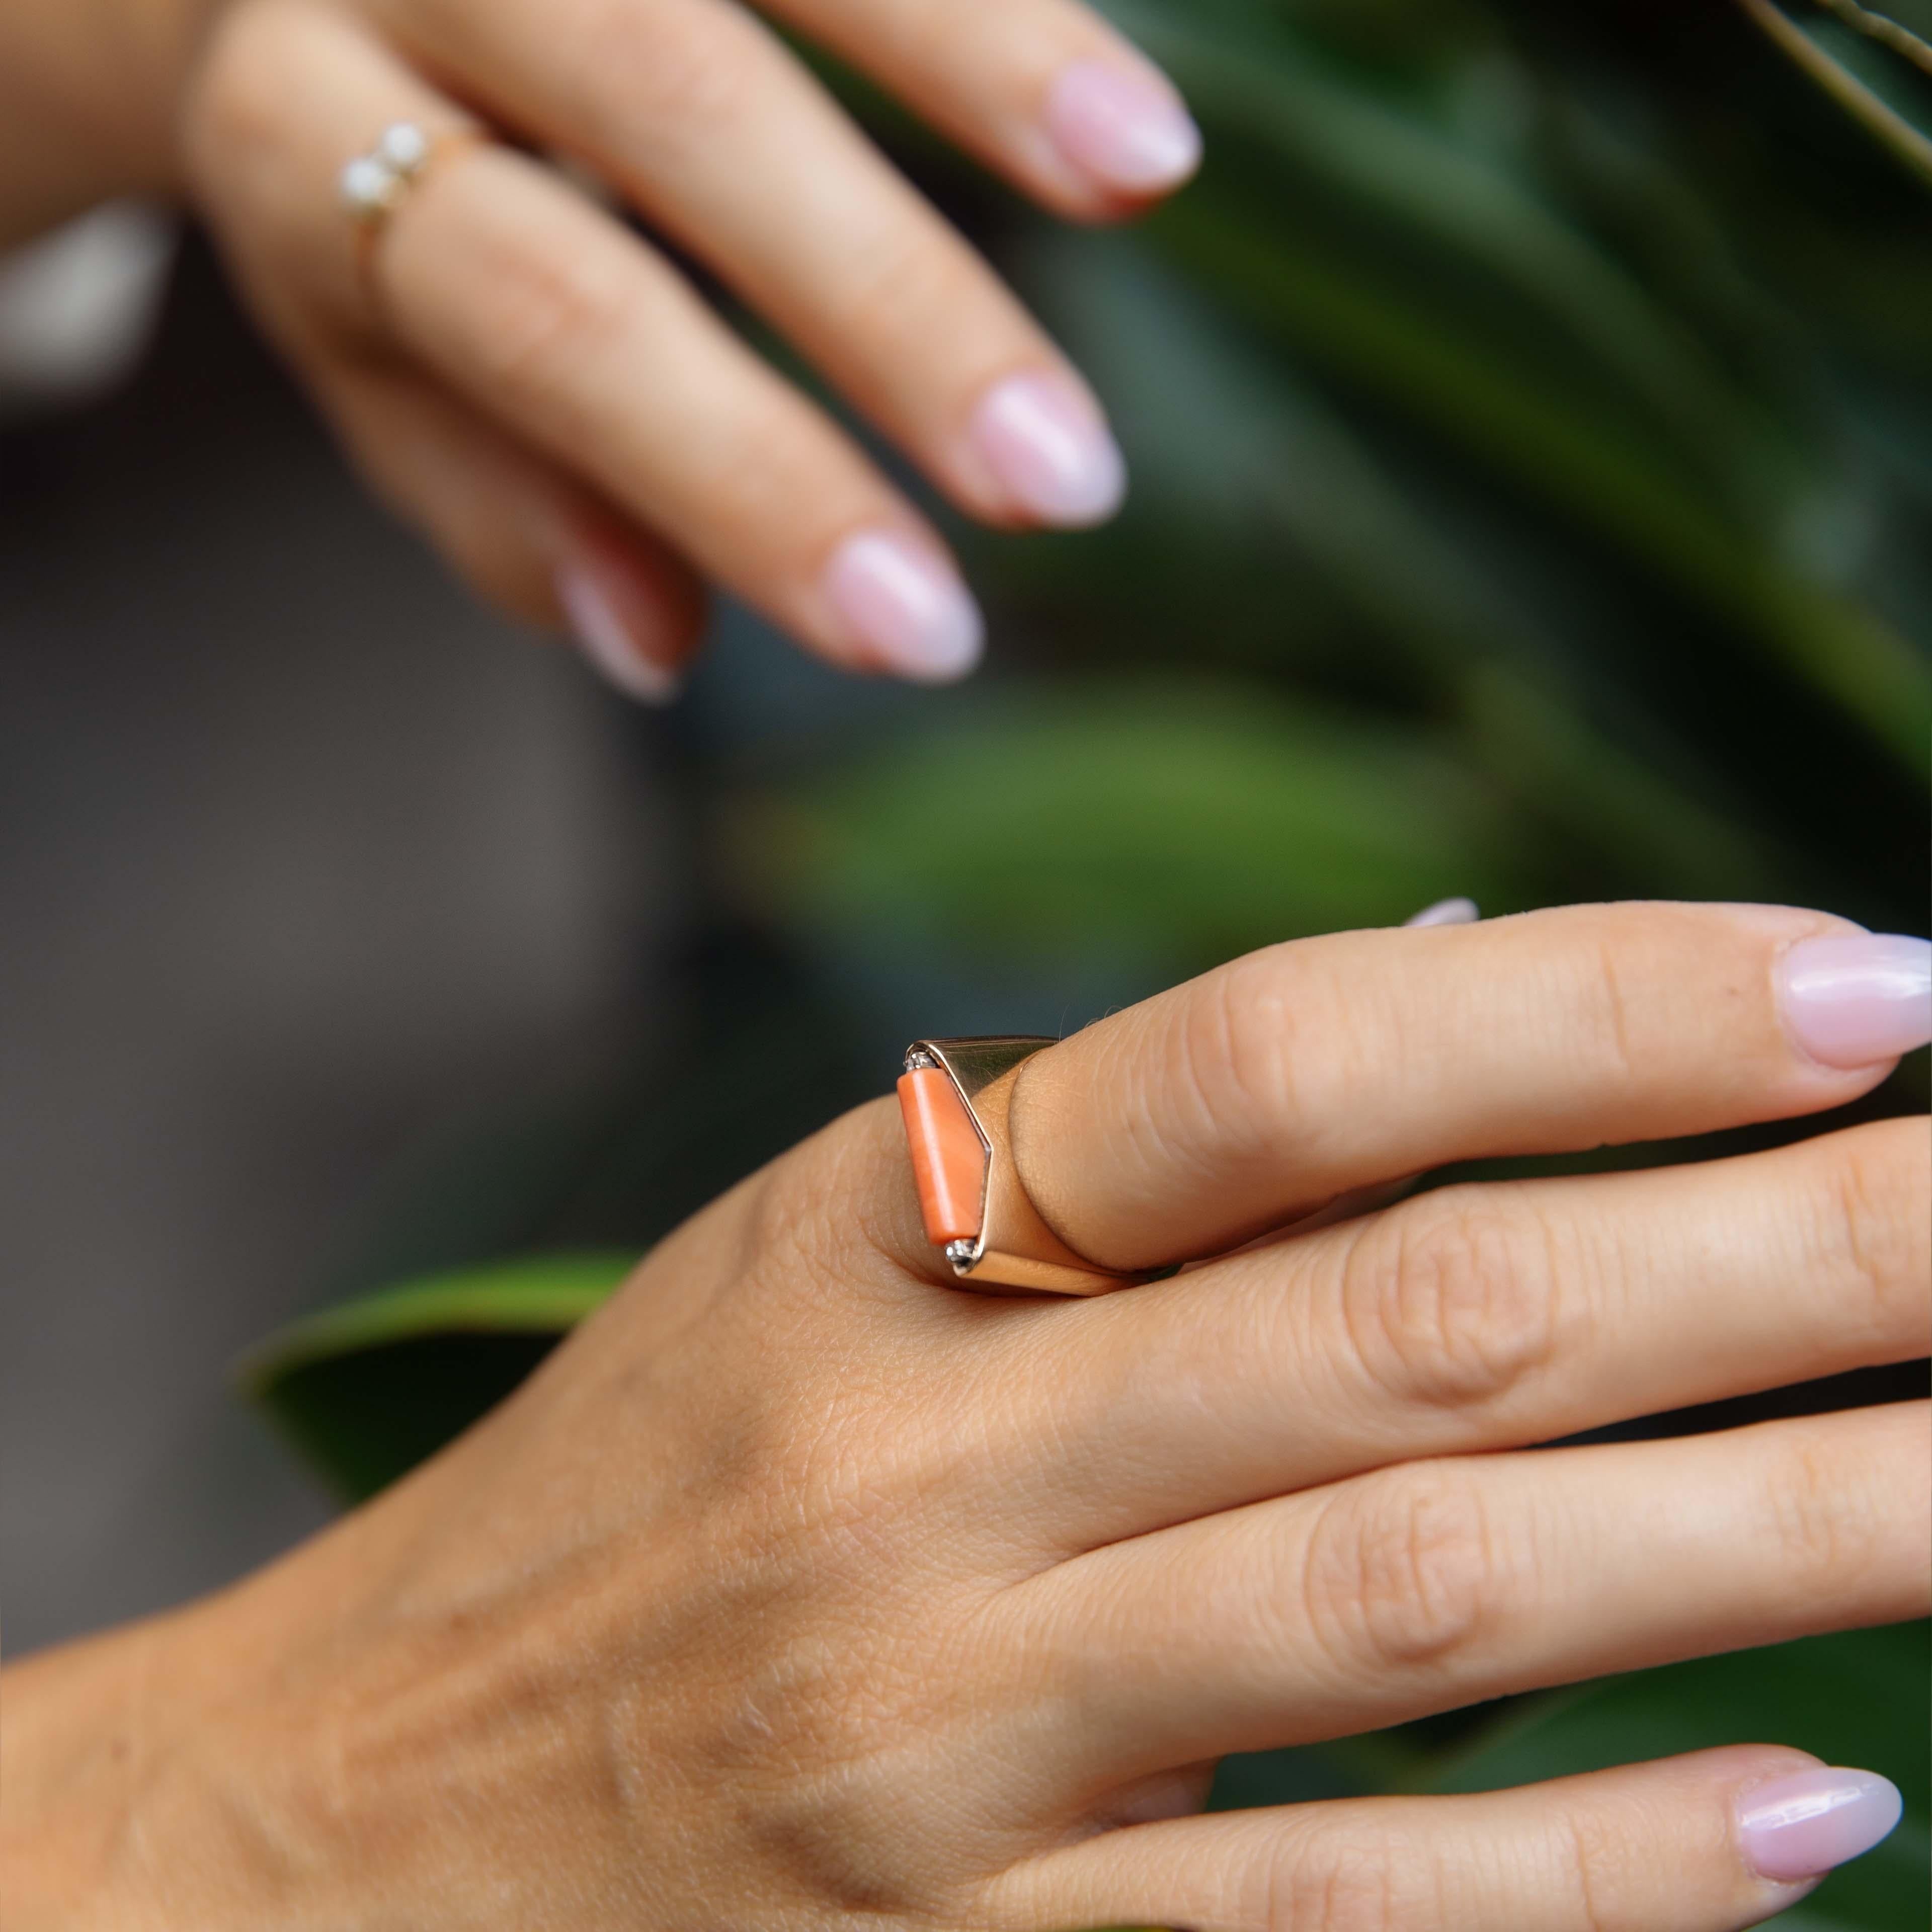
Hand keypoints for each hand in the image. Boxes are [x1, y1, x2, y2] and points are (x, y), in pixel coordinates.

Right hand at [8, 904, 1927, 1927]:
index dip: (1588, 1005)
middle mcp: (922, 1462)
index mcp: (876, 1235)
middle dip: (1784, 1251)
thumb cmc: (618, 1502)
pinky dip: (1588, 1868)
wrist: (337, 1831)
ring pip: (1430, 1592)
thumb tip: (1444, 955)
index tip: (1862, 984)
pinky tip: (1813, 1810)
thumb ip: (1117, 1142)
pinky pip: (1326, 1917)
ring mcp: (947, 1733)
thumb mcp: (804, 1260)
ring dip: (1769, 1529)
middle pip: (1425, 1321)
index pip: (1280, 1062)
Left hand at [175, 0, 1199, 697]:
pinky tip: (1113, 93)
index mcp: (303, 139)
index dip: (745, 481)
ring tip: (1138, 173)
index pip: (549, 318)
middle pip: (664, 101)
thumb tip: (656, 642)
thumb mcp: (383, 365)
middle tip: (1061, 483)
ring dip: (976, 50)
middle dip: (885, 300)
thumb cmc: (369, 200)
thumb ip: (505, 503)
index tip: (920, 634)